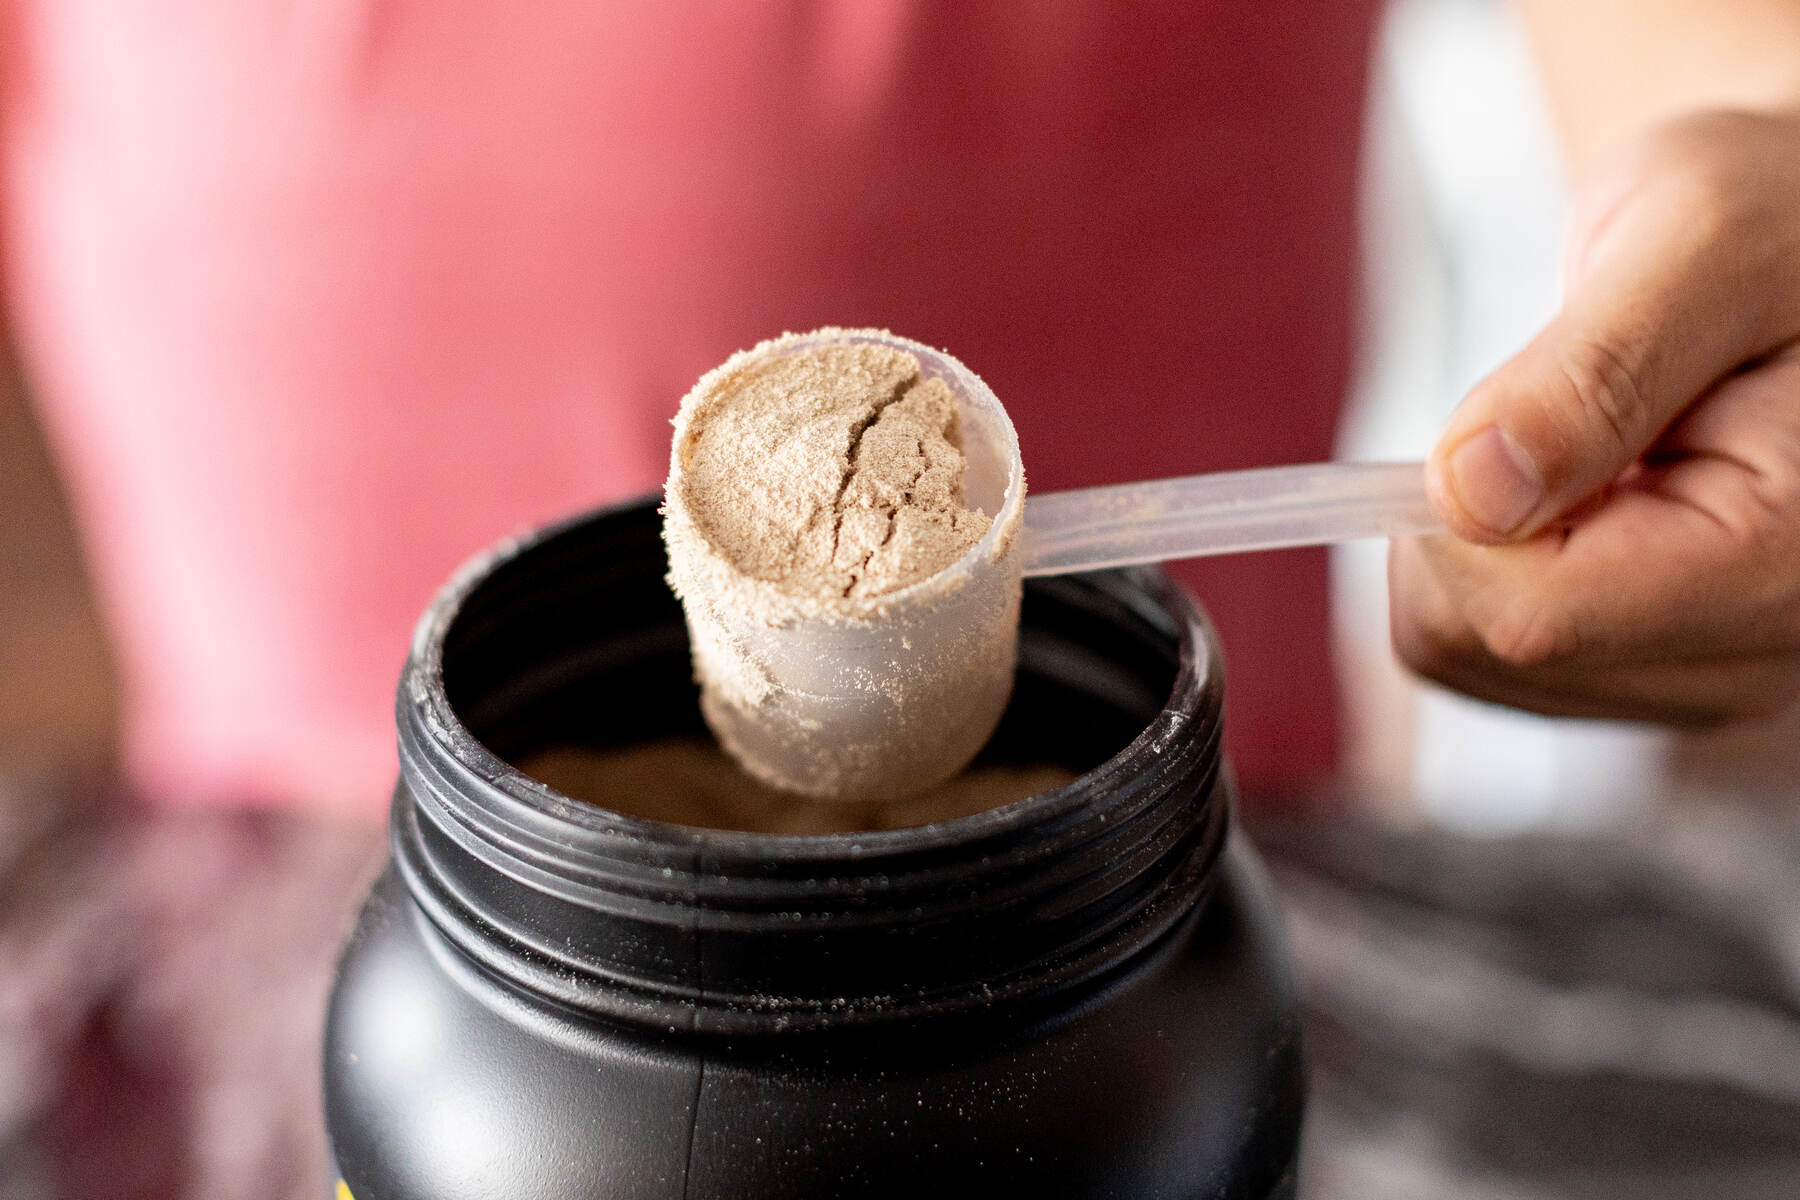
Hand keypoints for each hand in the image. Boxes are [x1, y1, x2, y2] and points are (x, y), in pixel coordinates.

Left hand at [1390, 110, 1799, 725]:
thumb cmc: (1784, 221)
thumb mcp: (1700, 236)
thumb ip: (1590, 372)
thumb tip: (1471, 492)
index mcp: (1791, 558)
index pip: (1530, 616)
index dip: (1458, 520)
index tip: (1501, 414)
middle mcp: (1770, 652)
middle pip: (1489, 650)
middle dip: (1472, 526)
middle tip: (1560, 416)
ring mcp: (1723, 677)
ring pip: (1479, 662)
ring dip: (1486, 546)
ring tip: (1594, 449)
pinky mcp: (1675, 672)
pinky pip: (1500, 659)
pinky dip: (1503, 568)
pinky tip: (1591, 493)